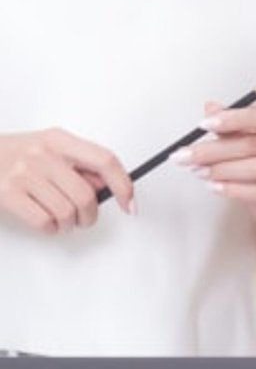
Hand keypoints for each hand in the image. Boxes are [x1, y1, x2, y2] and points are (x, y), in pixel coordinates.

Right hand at [0, 129, 132, 231]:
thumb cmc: (12, 155)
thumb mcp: (46, 149)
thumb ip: (77, 164)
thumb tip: (108, 186)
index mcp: (58, 140)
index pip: (105, 160)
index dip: (123, 184)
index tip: (130, 203)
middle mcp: (42, 154)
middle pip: (86, 195)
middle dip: (90, 215)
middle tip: (84, 218)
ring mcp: (22, 174)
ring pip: (67, 212)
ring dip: (68, 224)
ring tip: (60, 218)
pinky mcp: (7, 194)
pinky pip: (44, 222)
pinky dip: (49, 229)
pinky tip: (44, 221)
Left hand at [179, 101, 255, 231]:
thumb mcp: (247, 145)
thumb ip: (231, 127)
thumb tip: (211, 107)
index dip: (233, 119)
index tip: (203, 125)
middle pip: (253, 144)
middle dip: (214, 150)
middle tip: (186, 156)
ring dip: (222, 170)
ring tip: (198, 171)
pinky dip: (234, 190)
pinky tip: (215, 187)